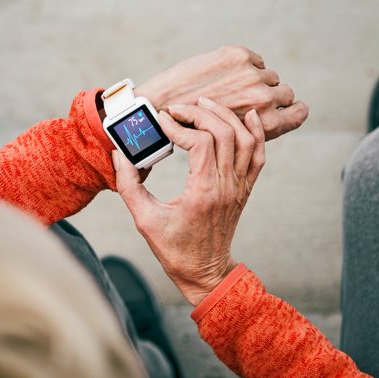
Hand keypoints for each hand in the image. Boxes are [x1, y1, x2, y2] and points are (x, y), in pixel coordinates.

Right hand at [113, 97, 264, 305]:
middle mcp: (226, 186)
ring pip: (244, 139)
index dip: (179, 126)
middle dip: (199, 113)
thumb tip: (119, 155)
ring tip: (203, 105)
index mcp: (203, 192)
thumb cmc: (174, 250)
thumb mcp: (144, 220)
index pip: (199, 143)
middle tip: (178, 109)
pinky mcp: (244, 189)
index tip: (161, 122)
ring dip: (225, 116)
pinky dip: (257, 132)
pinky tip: (249, 116)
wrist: (205, 272)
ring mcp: (239, 187)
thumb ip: (129, 186)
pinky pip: (258, 155)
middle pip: (223, 133)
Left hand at [137, 45, 307, 139]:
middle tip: (249, 102)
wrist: (162, 109)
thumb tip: (271, 120)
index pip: (299, 112)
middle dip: (272, 96)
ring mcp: (251, 76)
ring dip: (255, 82)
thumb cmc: (194, 134)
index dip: (294, 110)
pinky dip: (243, 67)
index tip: (287, 109)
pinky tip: (225, 78)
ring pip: (269, 75)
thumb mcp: (234, 148)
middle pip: (286, 92)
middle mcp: (263, 100)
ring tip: (233, 92)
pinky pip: (256, 60)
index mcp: (266, 125)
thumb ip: (256, 134)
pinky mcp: (238, 57)